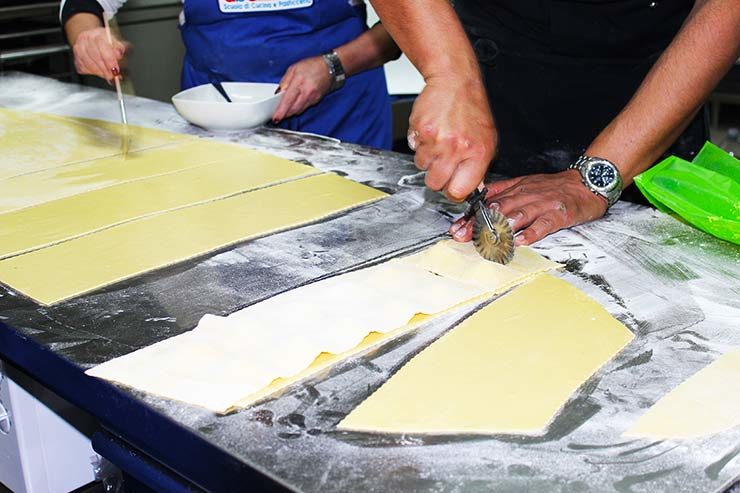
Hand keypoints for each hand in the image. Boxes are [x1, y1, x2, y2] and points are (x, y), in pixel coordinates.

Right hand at [72, 27, 127, 80]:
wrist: (93, 41)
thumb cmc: (107, 43)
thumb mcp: (117, 43)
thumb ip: (119, 48)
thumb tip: (118, 54)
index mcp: (97, 33)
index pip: (102, 45)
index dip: (109, 59)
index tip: (115, 69)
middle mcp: (85, 39)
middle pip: (95, 56)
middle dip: (105, 69)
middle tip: (113, 76)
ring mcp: (78, 48)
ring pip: (88, 64)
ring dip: (100, 72)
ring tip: (107, 75)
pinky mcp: (76, 58)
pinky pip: (83, 68)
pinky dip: (93, 73)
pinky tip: (99, 71)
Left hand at [272, 56, 331, 121]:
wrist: (330, 68)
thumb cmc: (312, 66)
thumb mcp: (293, 68)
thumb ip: (285, 81)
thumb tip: (278, 93)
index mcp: (298, 82)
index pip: (288, 100)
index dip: (281, 111)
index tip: (276, 118)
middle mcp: (306, 92)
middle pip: (293, 109)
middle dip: (284, 114)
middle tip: (277, 114)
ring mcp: (312, 98)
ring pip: (298, 111)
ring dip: (291, 112)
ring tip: (285, 110)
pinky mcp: (316, 101)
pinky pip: (304, 108)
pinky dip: (298, 108)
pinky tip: (295, 104)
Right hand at [407, 76, 495, 201]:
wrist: (454, 80)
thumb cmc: (472, 109)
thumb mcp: (487, 139)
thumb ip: (479, 166)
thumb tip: (472, 188)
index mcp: (477, 153)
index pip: (459, 191)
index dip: (454, 192)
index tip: (453, 187)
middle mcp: (456, 148)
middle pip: (435, 183)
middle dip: (437, 176)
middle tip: (444, 162)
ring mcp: (436, 139)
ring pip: (422, 167)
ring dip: (428, 158)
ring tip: (439, 141)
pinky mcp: (419, 130)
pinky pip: (414, 149)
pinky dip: (420, 144)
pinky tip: (431, 131)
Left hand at [449, 169, 608, 245]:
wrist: (587, 182)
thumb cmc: (554, 187)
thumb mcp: (524, 184)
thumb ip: (501, 192)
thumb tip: (476, 201)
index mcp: (516, 188)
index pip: (489, 201)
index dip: (471, 215)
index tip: (456, 228)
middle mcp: (526, 195)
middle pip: (499, 209)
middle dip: (478, 224)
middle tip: (464, 236)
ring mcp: (543, 204)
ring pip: (519, 214)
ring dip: (501, 227)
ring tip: (487, 238)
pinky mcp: (560, 213)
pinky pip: (545, 223)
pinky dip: (533, 232)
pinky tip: (522, 241)